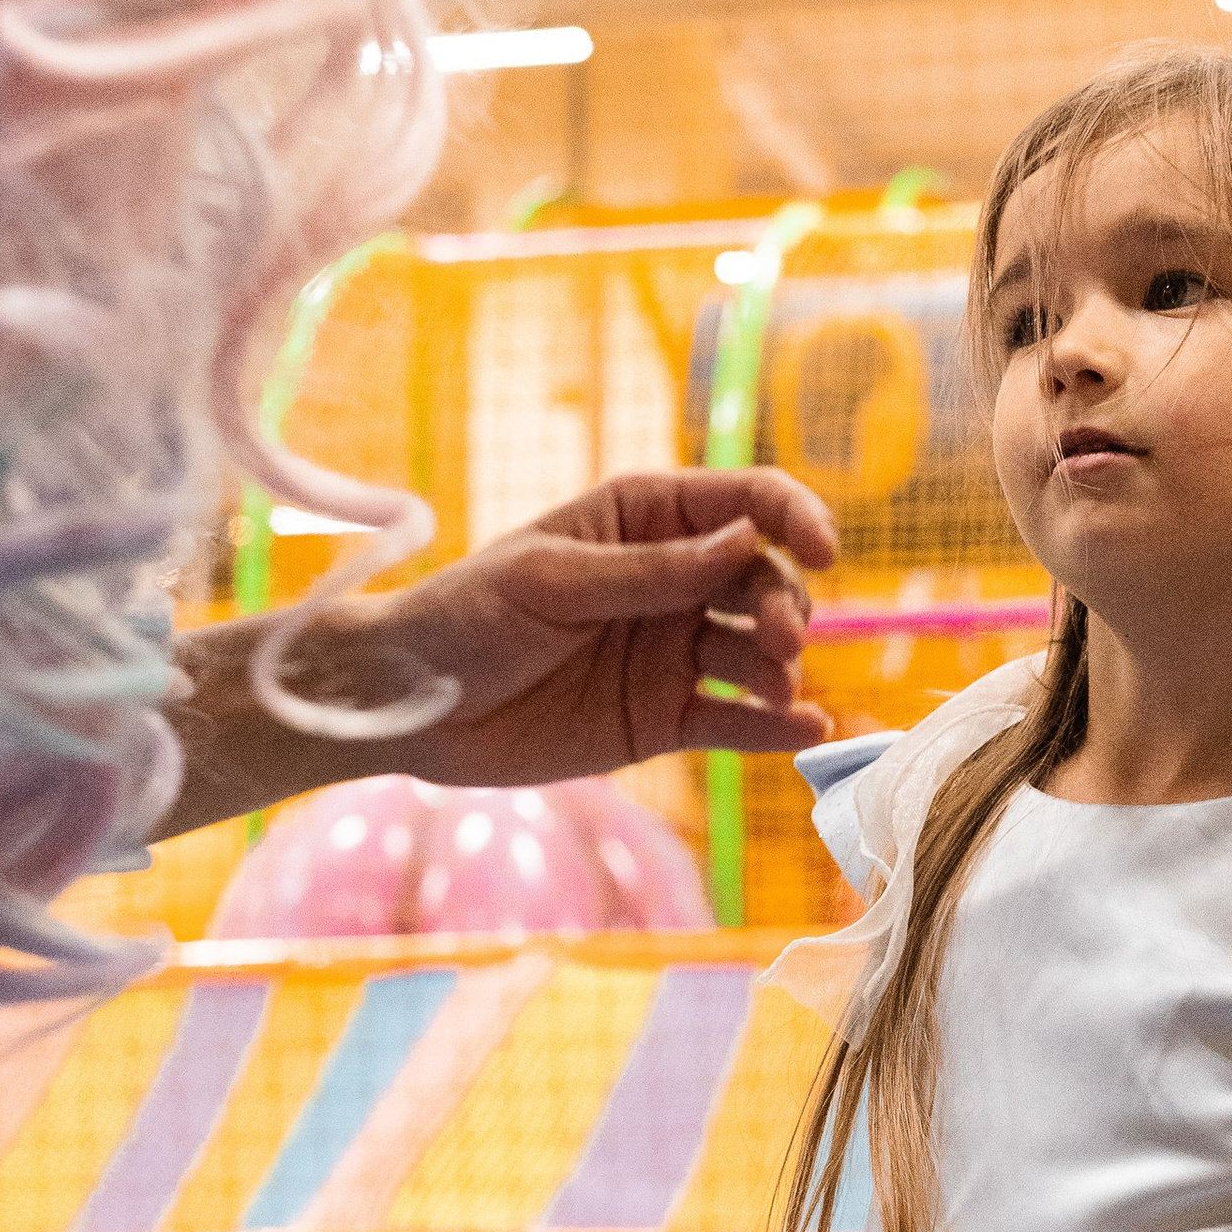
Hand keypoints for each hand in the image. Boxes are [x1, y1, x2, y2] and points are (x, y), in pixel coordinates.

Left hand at [371, 468, 838, 780]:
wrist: (409, 705)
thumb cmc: (464, 616)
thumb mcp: (550, 582)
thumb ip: (648, 571)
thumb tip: (747, 542)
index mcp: (644, 519)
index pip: (742, 502)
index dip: (792, 517)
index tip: (821, 549)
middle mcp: (673, 580)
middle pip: (762, 580)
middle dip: (784, 604)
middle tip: (779, 641)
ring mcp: (673, 651)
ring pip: (758, 651)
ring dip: (784, 665)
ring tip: (779, 689)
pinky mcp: (665, 717)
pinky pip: (735, 719)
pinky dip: (773, 725)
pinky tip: (804, 729)